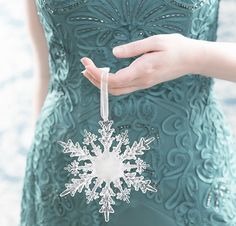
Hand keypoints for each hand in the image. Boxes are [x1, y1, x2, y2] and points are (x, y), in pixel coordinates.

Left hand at [80, 33, 196, 95]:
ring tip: (91, 71)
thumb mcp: (155, 42)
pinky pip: (124, 87)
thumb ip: (133, 49)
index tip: (86, 64)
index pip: (113, 80)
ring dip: (102, 83)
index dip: (97, 74)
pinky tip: (106, 74)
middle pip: (112, 88)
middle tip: (84, 66)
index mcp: (142, 70)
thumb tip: (114, 53)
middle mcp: (141, 81)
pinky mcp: (144, 83)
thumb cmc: (176, 48)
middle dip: (95, 79)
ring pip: (117, 90)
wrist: (191, 60)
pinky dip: (111, 83)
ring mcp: (143, 84)